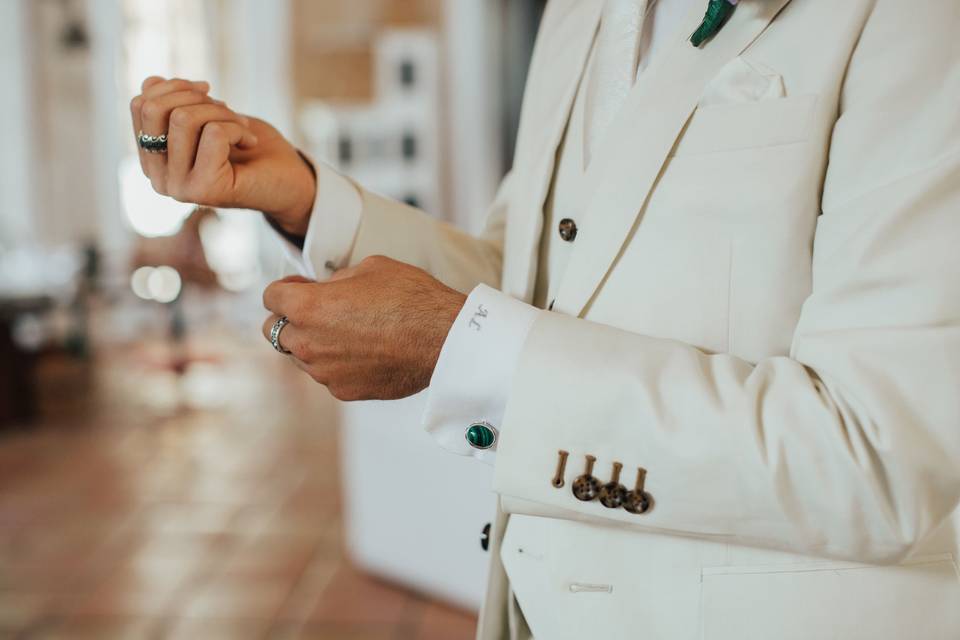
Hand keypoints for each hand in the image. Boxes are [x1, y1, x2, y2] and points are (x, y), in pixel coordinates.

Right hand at [129, 76, 315, 235]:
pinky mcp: (205, 190)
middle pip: (155, 109)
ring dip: (222, 112)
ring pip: (184, 118)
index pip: (140, 105)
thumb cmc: (248, 147)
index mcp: (152, 160)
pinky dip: (237, 127)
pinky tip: (248, 142)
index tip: (207, 91)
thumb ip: (174, 103)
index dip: (175, 86)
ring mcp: (179, 188)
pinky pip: (213, 133)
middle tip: (227, 109)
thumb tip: (150, 81)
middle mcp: (159, 179)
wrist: (289, 180)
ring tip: (242, 127)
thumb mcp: (206, 115)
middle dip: (197, 97)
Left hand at [261, 256, 466, 400]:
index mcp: (307, 307)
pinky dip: (337, 364)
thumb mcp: (370, 267)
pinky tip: (364, 352)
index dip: (287, 288)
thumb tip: (328, 289)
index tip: (301, 287)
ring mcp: (324, 372)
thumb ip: (337, 280)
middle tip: (319, 311)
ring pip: (300, 357)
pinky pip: (328, 375)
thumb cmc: (410, 298)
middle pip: (275, 331)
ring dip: (314, 343)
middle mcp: (307, 342)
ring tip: (347, 332)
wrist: (442, 338)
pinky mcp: (344, 391)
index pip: (271, 297)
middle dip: (292, 319)